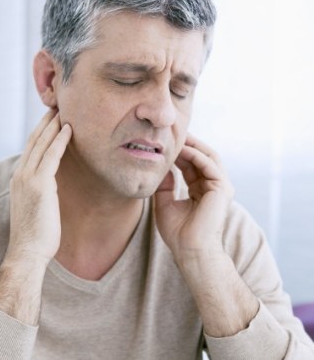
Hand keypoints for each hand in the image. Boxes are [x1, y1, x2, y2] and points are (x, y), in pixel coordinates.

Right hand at [7, 109, 71, 264]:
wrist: (27, 252)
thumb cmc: (35, 232)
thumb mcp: (35, 205)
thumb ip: (41, 188)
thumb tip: (52, 181)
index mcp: (19, 178)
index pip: (30, 148)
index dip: (40, 131)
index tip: (51, 119)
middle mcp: (21, 174)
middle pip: (34, 140)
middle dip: (45, 122)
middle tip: (56, 106)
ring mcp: (28, 178)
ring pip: (42, 144)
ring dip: (53, 126)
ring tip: (63, 111)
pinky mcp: (39, 184)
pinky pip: (51, 156)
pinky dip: (60, 141)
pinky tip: (69, 129)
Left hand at [155, 134, 233, 260]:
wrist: (190, 251)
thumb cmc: (178, 233)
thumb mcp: (164, 204)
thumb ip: (165, 185)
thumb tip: (162, 168)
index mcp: (200, 190)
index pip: (191, 164)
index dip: (178, 152)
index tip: (164, 142)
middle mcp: (212, 186)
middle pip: (200, 157)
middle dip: (187, 144)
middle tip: (171, 132)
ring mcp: (220, 186)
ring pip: (207, 157)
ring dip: (192, 145)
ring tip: (176, 136)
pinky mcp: (222, 188)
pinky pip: (209, 165)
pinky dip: (196, 155)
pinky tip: (182, 149)